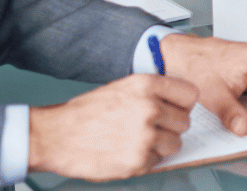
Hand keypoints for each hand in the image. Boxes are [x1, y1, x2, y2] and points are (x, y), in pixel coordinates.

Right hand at [28, 73, 197, 179]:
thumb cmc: (86, 113)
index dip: (183, 105)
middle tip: (152, 129)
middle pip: (185, 122)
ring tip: (137, 141)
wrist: (56, 136)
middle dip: (171, 128)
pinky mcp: (138, 160)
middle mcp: (149, 108)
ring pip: (175, 144)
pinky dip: (146, 160)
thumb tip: (177, 103)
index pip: (190, 95)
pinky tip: (127, 152)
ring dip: (160, 146)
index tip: (175, 110)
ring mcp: (145, 136)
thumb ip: (153, 92)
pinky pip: (158, 162)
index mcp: (147, 85)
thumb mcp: (123, 88)